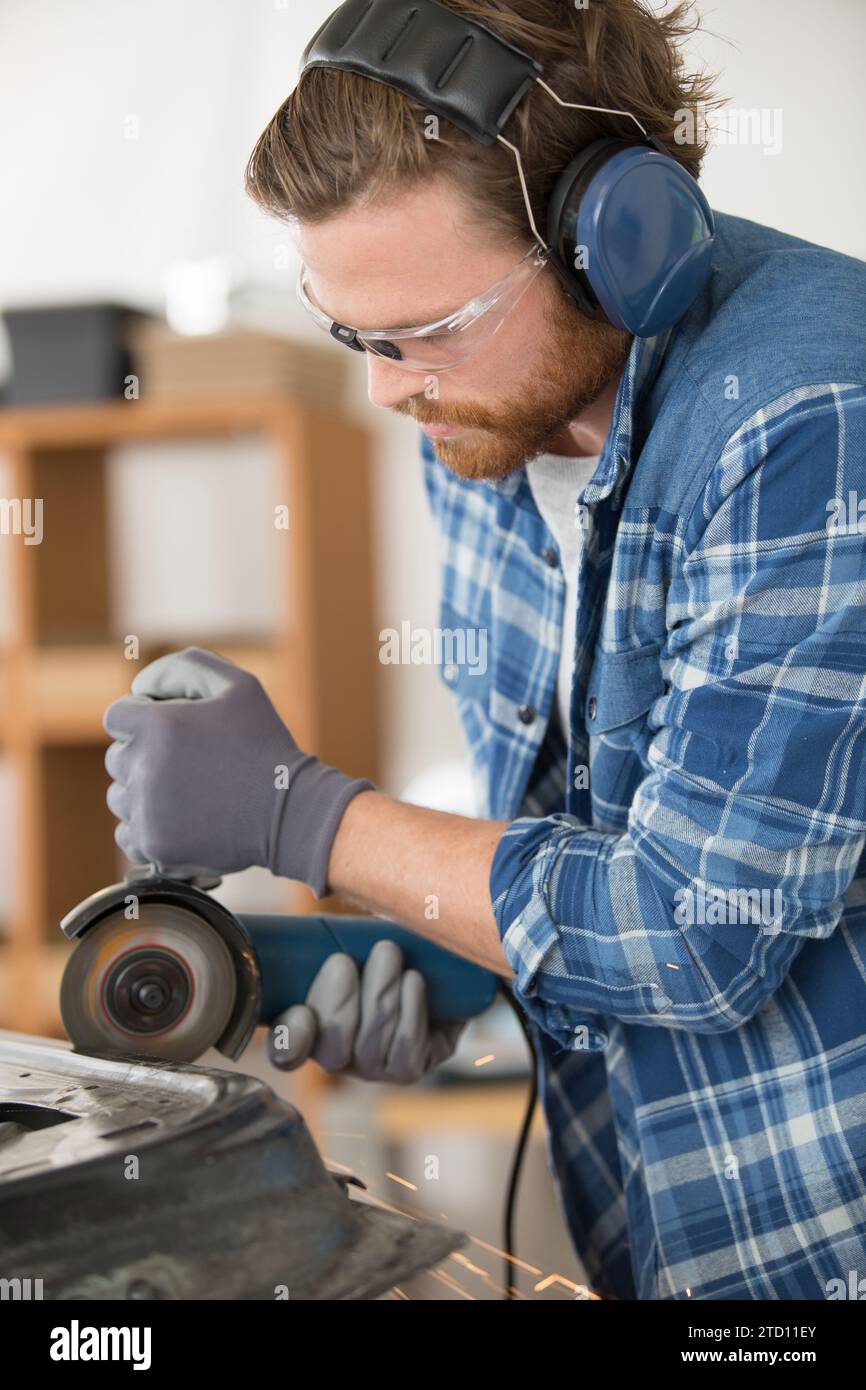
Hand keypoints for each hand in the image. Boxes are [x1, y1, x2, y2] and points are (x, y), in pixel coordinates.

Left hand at [103, 646, 372, 893]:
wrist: (290, 812)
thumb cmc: (265, 745)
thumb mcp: (239, 685)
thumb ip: (186, 667)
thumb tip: (141, 684)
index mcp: (158, 724)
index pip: (117, 717)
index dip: (143, 720)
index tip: (172, 732)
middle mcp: (144, 767)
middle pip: (117, 758)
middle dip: (144, 755)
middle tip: (187, 764)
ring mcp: (147, 810)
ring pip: (120, 797)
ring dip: (144, 793)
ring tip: (186, 793)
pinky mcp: (154, 845)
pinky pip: (128, 833)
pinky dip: (147, 827)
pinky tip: (180, 819)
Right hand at [266, 939, 466, 1083]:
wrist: (436, 958)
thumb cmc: (376, 942)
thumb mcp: (343, 932)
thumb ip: (318, 925)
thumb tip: (310, 882)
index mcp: (308, 1027)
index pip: (287, 1050)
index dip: (290, 1041)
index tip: (299, 1013)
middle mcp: (338, 1056)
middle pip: (330, 1049)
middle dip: (336, 1004)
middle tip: (343, 961)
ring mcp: (374, 1066)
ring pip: (370, 1047)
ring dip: (379, 996)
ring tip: (388, 953)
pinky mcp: (411, 1066)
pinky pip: (406, 1053)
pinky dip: (410, 1013)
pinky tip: (413, 982)